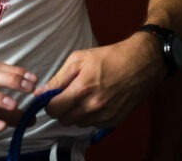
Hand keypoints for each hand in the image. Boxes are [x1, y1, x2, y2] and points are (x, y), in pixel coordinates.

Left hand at [36, 33, 164, 127]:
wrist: (141, 63)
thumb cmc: (109, 57)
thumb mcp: (78, 59)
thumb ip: (58, 78)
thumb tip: (40, 92)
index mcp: (82, 89)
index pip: (53, 109)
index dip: (48, 103)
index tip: (51, 96)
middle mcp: (93, 106)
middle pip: (64, 119)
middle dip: (61, 109)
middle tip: (66, 95)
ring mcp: (105, 116)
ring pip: (78, 123)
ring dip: (75, 113)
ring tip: (83, 96)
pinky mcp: (114, 121)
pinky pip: (92, 125)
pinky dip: (89, 116)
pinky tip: (95, 101)